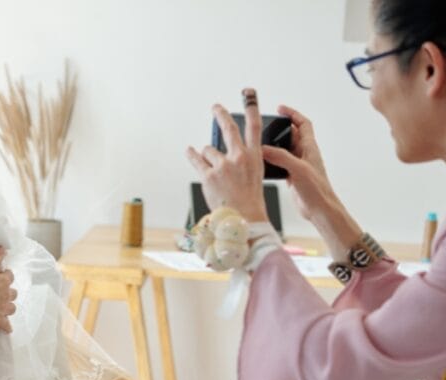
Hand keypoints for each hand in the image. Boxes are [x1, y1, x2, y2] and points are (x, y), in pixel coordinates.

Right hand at [0, 246, 16, 332]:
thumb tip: (4, 248)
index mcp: (4, 281)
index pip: (9, 276)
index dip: (5, 275)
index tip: (0, 275)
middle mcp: (6, 295)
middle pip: (13, 293)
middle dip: (9, 292)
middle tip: (1, 292)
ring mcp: (3, 309)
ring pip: (12, 308)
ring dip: (9, 307)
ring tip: (4, 307)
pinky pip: (6, 325)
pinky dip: (7, 327)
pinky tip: (8, 328)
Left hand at [186, 88, 268, 222]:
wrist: (243, 219)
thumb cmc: (248, 199)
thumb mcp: (253, 175)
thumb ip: (241, 159)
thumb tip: (218, 147)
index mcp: (254, 157)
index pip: (254, 127)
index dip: (252, 108)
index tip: (249, 93)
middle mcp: (239, 158)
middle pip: (229, 128)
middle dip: (221, 114)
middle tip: (216, 107)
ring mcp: (223, 166)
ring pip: (209, 150)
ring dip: (208, 157)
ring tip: (215, 172)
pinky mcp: (208, 176)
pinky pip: (196, 159)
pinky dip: (192, 155)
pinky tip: (190, 151)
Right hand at [260, 105, 338, 220]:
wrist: (320, 210)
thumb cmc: (317, 190)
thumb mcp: (298, 169)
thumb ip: (281, 157)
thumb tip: (263, 148)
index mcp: (310, 148)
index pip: (303, 124)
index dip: (292, 114)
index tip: (280, 109)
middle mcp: (304, 154)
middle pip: (291, 135)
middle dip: (279, 129)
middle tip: (265, 126)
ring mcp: (298, 165)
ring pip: (284, 149)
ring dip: (274, 145)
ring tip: (260, 143)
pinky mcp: (292, 176)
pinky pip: (280, 163)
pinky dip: (272, 160)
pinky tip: (263, 163)